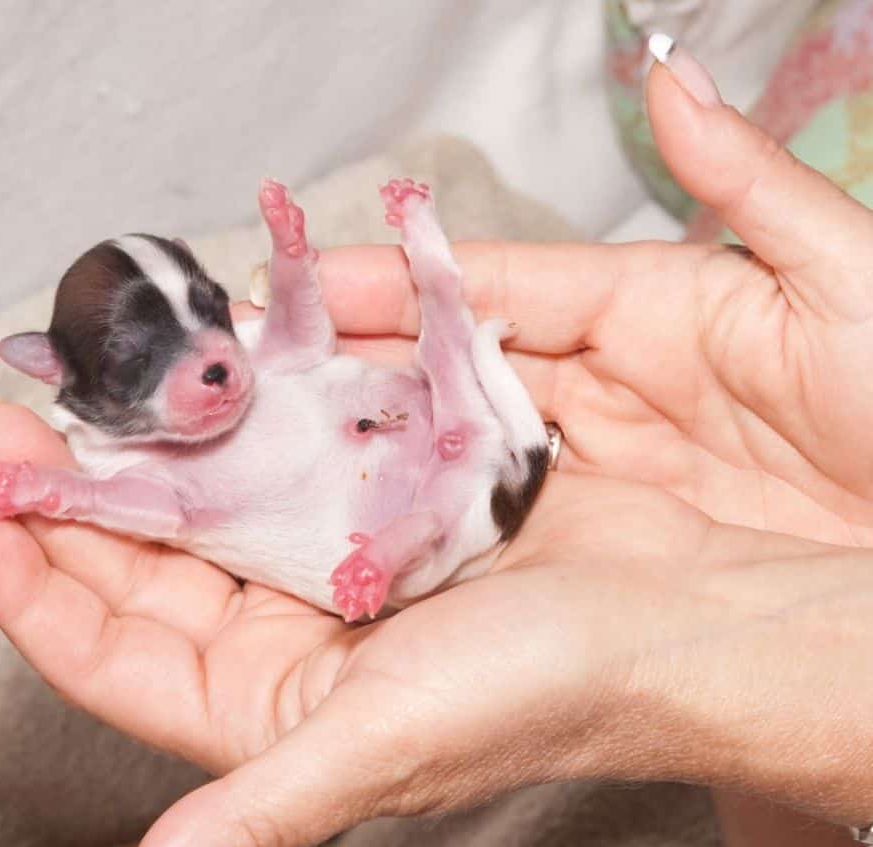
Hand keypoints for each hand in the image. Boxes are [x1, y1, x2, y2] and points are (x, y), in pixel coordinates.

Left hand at [0, 396, 872, 846]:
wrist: (689, 620)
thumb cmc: (545, 698)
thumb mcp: (377, 754)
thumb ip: (249, 821)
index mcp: (249, 708)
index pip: (93, 643)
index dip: (15, 575)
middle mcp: (265, 638)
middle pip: (122, 560)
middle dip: (53, 487)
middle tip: (1, 406)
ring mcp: (309, 562)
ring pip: (182, 499)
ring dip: (126, 440)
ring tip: (75, 370)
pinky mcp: (360, 501)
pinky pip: (264, 449)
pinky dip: (225, 407)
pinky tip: (195, 361)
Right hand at [309, 61, 872, 547]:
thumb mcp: (853, 281)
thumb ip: (750, 183)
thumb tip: (668, 79)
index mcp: (652, 312)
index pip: (491, 288)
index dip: (392, 284)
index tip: (295, 283)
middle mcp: (607, 394)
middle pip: (450, 373)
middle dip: (347, 366)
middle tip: (246, 373)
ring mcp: (597, 479)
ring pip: (453, 453)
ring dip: (366, 449)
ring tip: (266, 449)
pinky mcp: (597, 555)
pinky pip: (488, 532)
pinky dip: (417, 527)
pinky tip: (346, 530)